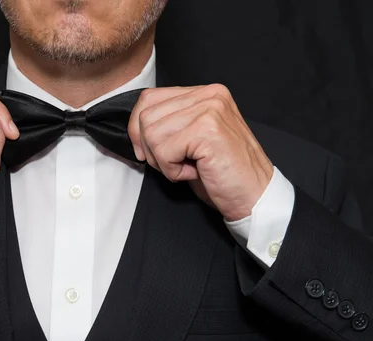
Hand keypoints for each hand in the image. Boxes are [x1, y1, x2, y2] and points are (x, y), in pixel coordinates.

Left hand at [128, 84, 273, 221]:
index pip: (149, 98)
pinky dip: (172, 171)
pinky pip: (164, 151)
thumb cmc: (223, 173)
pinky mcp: (208, 130)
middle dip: (150, 148)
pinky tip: (195, 172)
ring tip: (188, 167)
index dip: (138, 129)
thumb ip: (169, 123)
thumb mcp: (191, 139)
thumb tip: (135, 126)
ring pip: (152, 133)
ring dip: (163, 161)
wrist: (255, 196)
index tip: (147, 152)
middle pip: (146, 115)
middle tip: (174, 164)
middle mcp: (209, 95)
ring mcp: (210, 110)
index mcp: (205, 93)